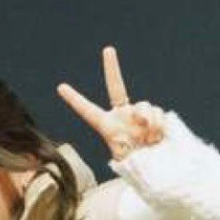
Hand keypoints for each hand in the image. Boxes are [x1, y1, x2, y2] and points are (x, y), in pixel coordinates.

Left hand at [55, 45, 168, 160]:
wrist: (157, 170)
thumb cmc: (136, 168)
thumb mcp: (124, 159)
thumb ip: (130, 139)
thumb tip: (144, 123)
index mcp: (106, 125)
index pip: (88, 110)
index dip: (75, 99)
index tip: (60, 87)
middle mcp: (122, 115)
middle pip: (116, 86)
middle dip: (112, 67)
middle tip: (108, 49)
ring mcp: (139, 114)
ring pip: (144, 104)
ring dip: (148, 121)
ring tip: (148, 140)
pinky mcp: (156, 117)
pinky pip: (158, 113)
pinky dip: (159, 125)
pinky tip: (157, 139)